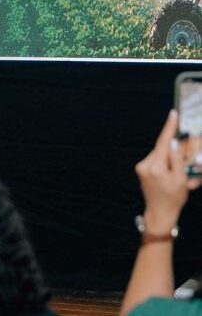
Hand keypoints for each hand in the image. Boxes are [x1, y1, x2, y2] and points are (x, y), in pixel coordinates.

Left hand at [135, 110, 200, 233]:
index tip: (173, 114)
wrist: (160, 213)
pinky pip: (156, 161)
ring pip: (160, 155)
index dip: (169, 127)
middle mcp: (145, 165)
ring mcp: (141, 167)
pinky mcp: (141, 170)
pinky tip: (171, 174)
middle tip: (186, 151)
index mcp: (156, 167)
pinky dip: (166, 164)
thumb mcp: (181, 180)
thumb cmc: (174, 198)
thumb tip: (172, 142)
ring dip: (170, 158)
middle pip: (162, 149)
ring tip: (177, 173)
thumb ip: (177, 160)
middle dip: (174, 149)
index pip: (163, 142)